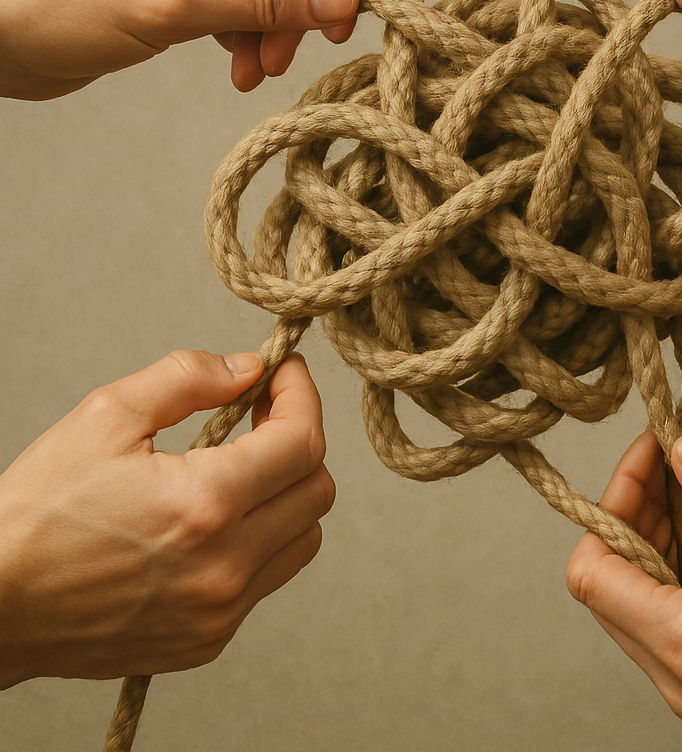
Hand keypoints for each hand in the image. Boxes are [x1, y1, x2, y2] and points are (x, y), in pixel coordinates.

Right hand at [0, 350, 334, 686]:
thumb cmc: (37, 512)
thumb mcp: (106, 416)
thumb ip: (188, 378)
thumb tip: (249, 369)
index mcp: (205, 504)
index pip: (303, 441)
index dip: (301, 396)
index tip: (283, 375)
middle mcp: (225, 564)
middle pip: (317, 489)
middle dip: (298, 441)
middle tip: (261, 417)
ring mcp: (221, 610)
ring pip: (304, 537)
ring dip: (287, 493)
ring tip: (241, 468)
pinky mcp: (209, 639)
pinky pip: (268, 578)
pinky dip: (260, 540)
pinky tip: (216, 520)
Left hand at [566, 432, 681, 751]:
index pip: (594, 570)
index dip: (613, 500)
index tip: (648, 456)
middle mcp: (678, 678)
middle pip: (605, 583)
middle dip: (628, 511)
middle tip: (666, 461)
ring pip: (630, 601)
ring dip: (648, 537)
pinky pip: (660, 621)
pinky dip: (670, 569)